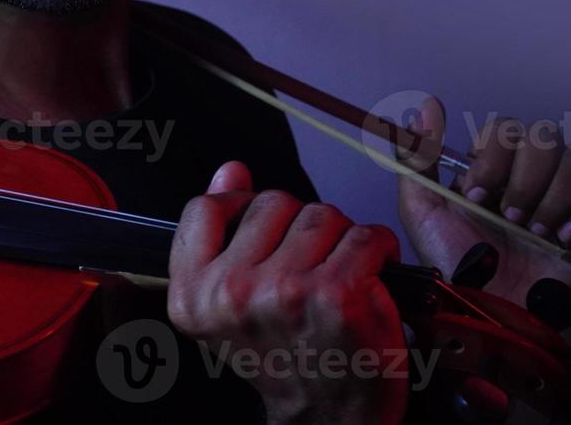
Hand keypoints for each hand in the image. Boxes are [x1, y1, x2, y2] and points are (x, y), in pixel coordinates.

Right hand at [167, 161, 405, 424]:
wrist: (329, 419)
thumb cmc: (285, 360)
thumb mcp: (230, 302)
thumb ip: (220, 232)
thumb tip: (229, 171)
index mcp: (193, 294)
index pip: (204, 208)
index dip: (238, 205)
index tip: (260, 225)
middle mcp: (232, 292)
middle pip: (271, 202)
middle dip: (296, 225)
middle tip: (304, 265)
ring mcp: (286, 290)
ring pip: (321, 214)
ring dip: (338, 237)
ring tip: (336, 273)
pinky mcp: (338, 293)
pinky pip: (364, 235)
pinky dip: (377, 249)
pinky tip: (370, 274)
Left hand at [397, 96, 570, 304]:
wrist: (493, 310)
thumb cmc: (454, 262)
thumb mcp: (422, 211)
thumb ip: (419, 159)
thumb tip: (427, 106)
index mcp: (490, 165)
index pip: (504, 128)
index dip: (493, 157)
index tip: (477, 195)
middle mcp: (528, 173)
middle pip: (544, 136)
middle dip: (524, 180)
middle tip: (509, 219)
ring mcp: (563, 193)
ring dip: (555, 198)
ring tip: (535, 234)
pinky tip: (568, 238)